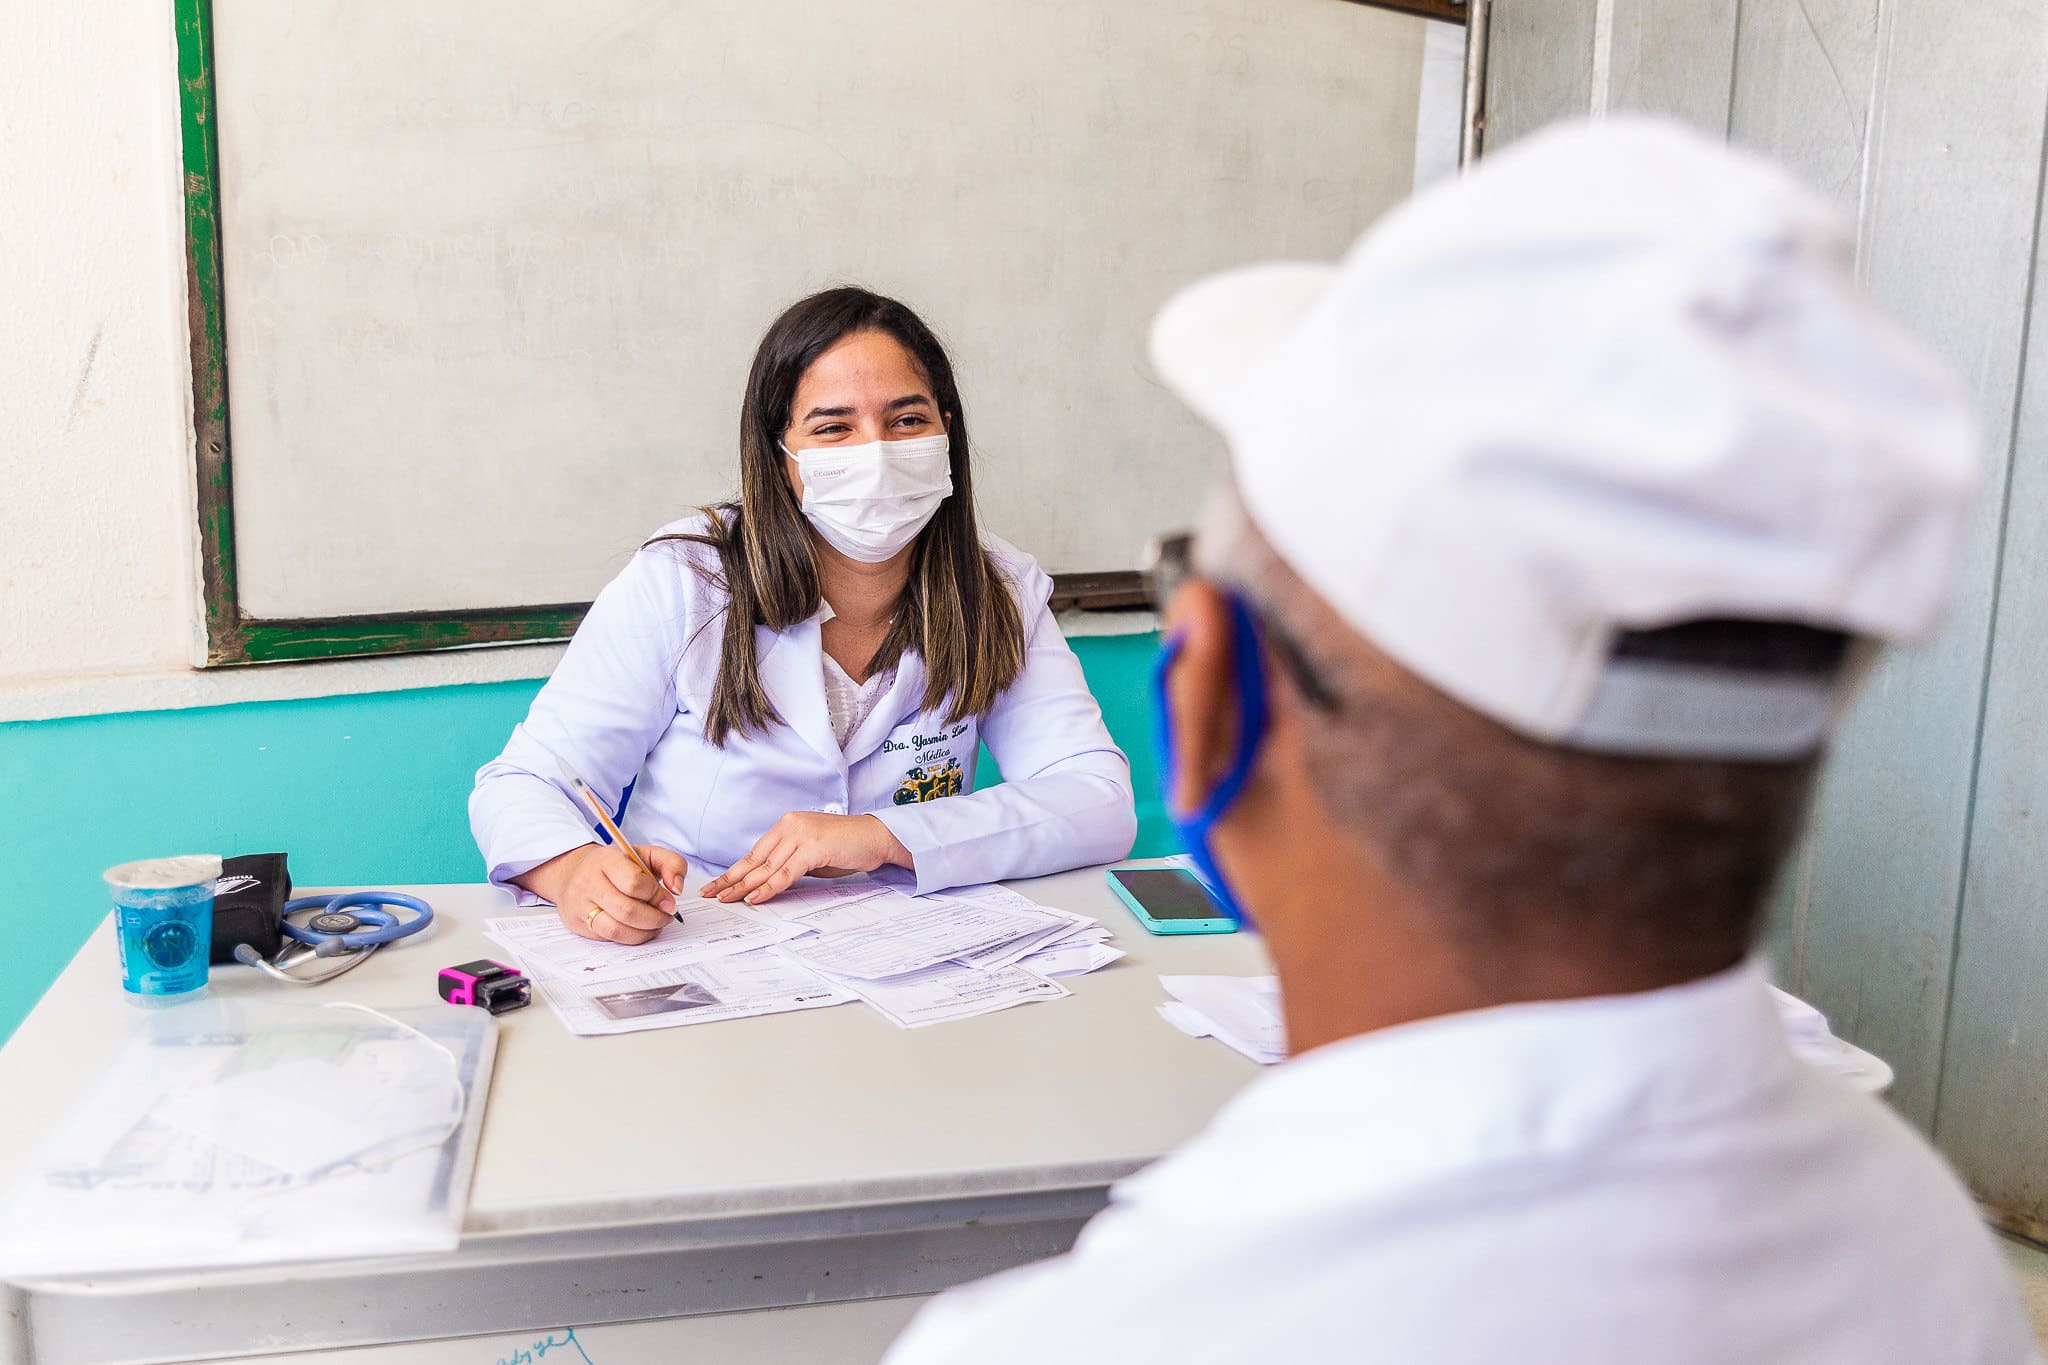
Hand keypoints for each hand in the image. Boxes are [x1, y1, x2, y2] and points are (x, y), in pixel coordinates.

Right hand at [517, 842, 689, 943]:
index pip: (634, 883)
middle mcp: (588, 882)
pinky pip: (608, 938)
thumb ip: (671, 863)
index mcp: (607, 860)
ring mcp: (580, 904)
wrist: (575, 871)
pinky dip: (630, 937)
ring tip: (656, 925)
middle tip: (666, 916)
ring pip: (617, 929)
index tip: (670, 902)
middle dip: (654, 918)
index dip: (657, 897)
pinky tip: (640, 930)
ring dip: (644, 932)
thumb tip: (677, 889)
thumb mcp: (645, 854)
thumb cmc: (616, 864)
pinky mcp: (577, 923)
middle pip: (627, 910)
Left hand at [700, 813, 910, 905]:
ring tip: (726, 899)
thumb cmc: (847, 847)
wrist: (877, 837)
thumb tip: (768, 881)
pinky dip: (769, 887)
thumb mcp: (812, 854)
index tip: (718, 884)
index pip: (755, 852)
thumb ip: (790, 862)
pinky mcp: (813, 847)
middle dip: (731, 879)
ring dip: (744, 886)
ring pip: (766, 867)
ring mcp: (801, 835)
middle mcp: (790, 826)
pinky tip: (754, 897)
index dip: (735, 871)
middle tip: (711, 893)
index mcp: (787, 825)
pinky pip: (785, 873)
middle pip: (755, 859)